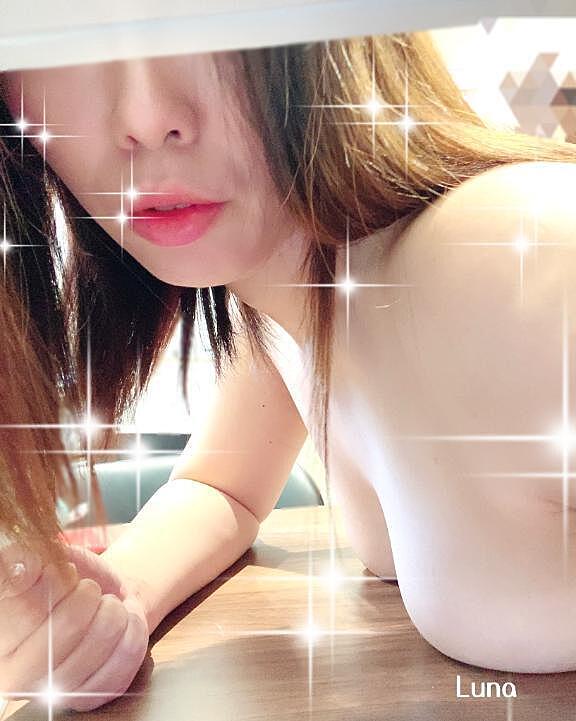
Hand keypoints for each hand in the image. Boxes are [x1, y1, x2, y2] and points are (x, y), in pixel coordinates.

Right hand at [0, 541, 148, 712]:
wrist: (105, 598)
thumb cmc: (72, 580)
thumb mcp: (49, 560)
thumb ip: (31, 562)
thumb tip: (21, 565)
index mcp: (1, 640)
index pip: (24, 611)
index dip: (51, 585)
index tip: (59, 573)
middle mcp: (17, 675)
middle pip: (68, 625)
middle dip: (88, 594)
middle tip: (88, 589)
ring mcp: (54, 692)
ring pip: (102, 638)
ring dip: (113, 610)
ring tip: (106, 606)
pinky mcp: (91, 697)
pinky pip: (126, 656)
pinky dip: (133, 629)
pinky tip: (122, 623)